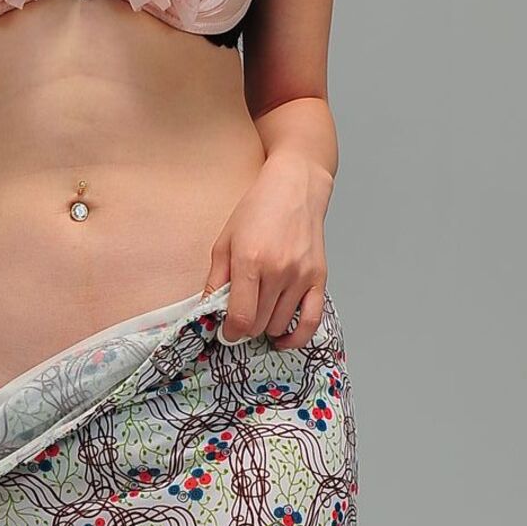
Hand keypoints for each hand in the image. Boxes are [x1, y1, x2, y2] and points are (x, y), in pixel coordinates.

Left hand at [203, 152, 331, 346]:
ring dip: (266, 327)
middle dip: (245, 328)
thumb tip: (207, 310)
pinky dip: (296, 337)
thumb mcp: (225, 240)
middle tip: (240, 317)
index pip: (240, 316)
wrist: (296, 187)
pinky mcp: (319, 279)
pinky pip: (312, 322)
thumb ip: (216, 279)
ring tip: (260, 313)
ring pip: (280, 325)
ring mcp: (301, 276)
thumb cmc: (259, 209)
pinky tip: (282, 337)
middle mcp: (278, 271)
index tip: (226, 331)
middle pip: (259, 324)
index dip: (229, 331)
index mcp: (250, 260)